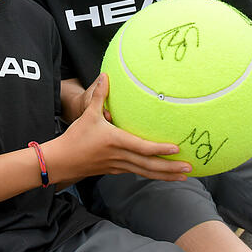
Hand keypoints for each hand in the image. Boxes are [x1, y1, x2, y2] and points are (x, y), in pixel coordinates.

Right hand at [48, 74, 190, 182]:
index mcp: (116, 141)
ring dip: (165, 175)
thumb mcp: (88, 114)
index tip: (176, 149)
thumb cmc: (75, 137)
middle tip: (190, 169)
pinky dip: (152, 175)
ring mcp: (119, 166)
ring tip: (183, 176)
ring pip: (146, 173)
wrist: (62, 161)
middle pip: (149, 166)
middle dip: (170, 169)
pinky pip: (138, 173)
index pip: (142, 147)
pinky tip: (162, 175)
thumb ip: (99, 95)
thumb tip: (106, 75)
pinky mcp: (115, 170)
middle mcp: (120, 156)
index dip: (159, 149)